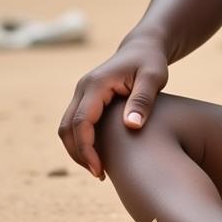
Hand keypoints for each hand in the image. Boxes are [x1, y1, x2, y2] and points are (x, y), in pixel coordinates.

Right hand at [57, 40, 168, 178]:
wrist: (143, 47)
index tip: (99, 169)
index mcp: (96, 83)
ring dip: (78, 150)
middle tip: (99, 174)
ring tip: (99, 169)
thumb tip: (132, 126)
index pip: (82, 122)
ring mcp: (81, 93)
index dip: (87, 149)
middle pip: (67, 128)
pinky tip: (100, 155)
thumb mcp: (154, 77)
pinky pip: (75, 124)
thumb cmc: (151, 62)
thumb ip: (142, 100)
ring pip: (67, 128)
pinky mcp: (85, 99)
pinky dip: (82, 142)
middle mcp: (83, 88)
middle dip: (79, 154)